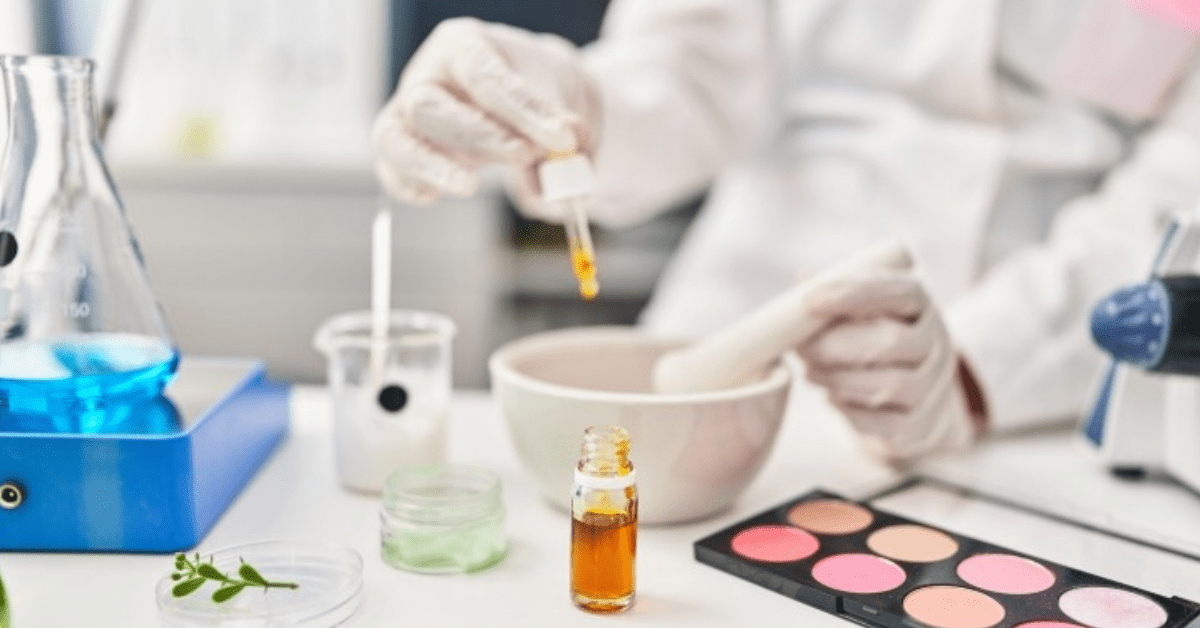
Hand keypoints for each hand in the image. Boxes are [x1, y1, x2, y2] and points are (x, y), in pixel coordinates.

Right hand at [372, 18, 601, 207]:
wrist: (530, 105)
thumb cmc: (539, 88)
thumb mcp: (563, 93)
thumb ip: (565, 122)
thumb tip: (568, 146)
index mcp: (464, 47)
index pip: (482, 74)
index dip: (519, 109)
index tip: (559, 138)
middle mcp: (428, 76)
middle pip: (428, 105)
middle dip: (477, 136)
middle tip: (523, 155)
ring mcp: (408, 115)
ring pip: (395, 138)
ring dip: (432, 167)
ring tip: (470, 186)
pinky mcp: (405, 151)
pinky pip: (392, 171)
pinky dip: (408, 186)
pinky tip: (434, 197)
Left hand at [797, 270, 985, 461]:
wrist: (915, 399)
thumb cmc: (877, 342)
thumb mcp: (863, 312)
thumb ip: (837, 294)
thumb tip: (804, 279)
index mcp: (922, 309)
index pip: (902, 292)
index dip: (857, 293)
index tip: (811, 300)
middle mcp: (938, 345)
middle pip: (894, 343)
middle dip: (838, 345)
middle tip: (802, 348)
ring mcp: (935, 387)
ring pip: (890, 384)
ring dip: (839, 379)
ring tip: (811, 372)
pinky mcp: (923, 425)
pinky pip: (886, 422)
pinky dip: (851, 411)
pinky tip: (831, 397)